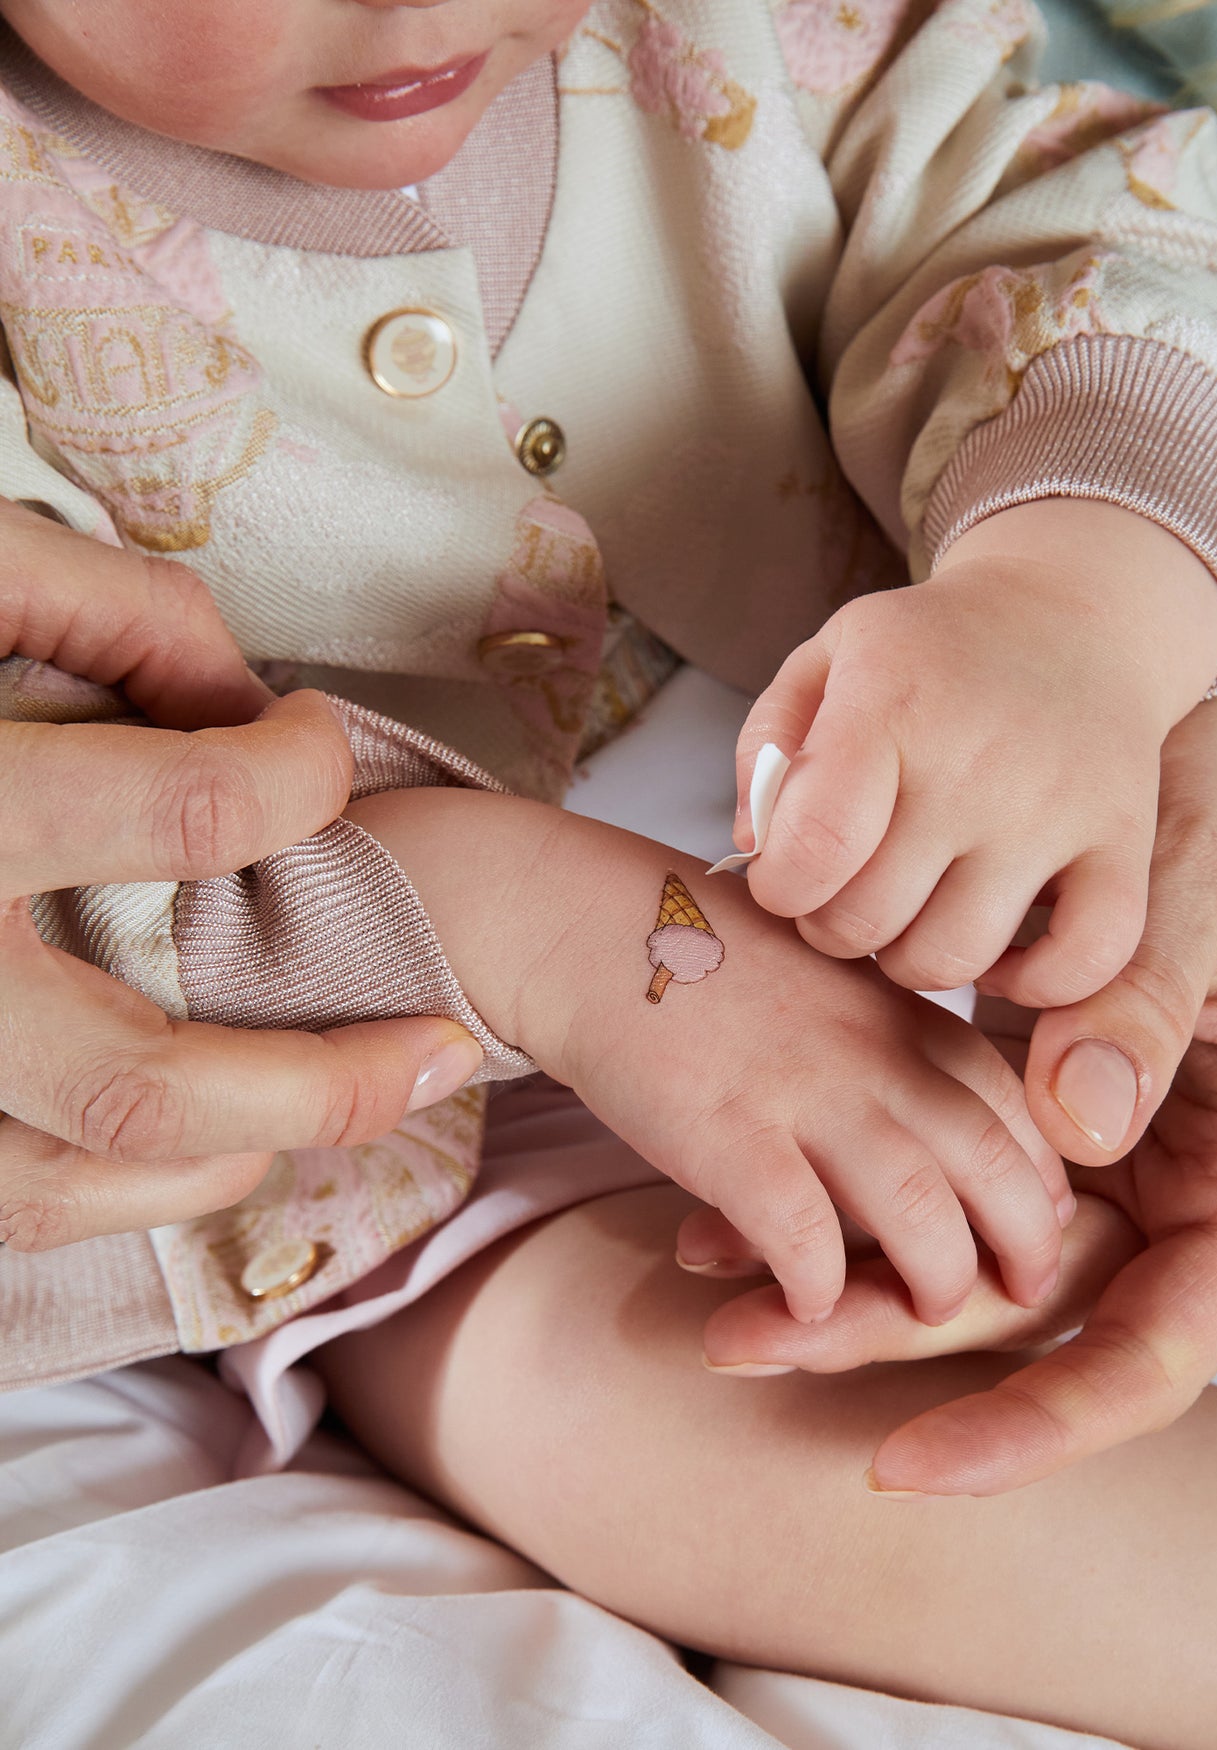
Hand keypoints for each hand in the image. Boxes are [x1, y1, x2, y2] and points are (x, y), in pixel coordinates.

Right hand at [0, 500, 482, 1251]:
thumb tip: (243, 697)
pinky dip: (100, 1194)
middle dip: (320, 1085)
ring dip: (216, 1167)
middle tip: (444, 1051)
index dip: (297, 776)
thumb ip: (103, 608)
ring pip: (54, 1189)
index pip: (183, 816)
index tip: (311, 744)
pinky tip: (184, 1145)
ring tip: (320, 1112)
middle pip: (133, 1085)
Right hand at [348, 789, 1073, 1325]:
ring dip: (935, 1283)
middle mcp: (871, 1049)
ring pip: (920, 1214)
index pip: (1013, 1102)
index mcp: (900, 1008)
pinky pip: (805, 1240)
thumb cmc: (703, 957)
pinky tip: (809, 1308)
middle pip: (994, 1164)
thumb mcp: (825, 976)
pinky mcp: (728, 1135)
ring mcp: (803, 1092)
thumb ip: (887, 1033)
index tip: (1039, 1220)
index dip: (1040, 1174)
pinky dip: (820, 1291)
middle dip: (1024, 1244)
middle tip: (1021, 1291)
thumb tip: (934, 1112)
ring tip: (918, 1314)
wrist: (589, 928)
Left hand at [697, 678, 1216, 1492]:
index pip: (1149, 1353)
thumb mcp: (1211, 896)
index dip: (1037, 1422)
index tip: (913, 1457)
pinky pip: (927, 1163)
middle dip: (886, 1338)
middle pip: (1026, 1316)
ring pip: (960, 1247)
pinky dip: (844, 1179)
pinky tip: (736, 1191)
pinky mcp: (1014, 1093)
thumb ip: (1146, 1006)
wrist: (1195, 746)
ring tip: (706, 1268)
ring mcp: (1088, 1144)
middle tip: (746, 1344)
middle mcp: (1165, 1184)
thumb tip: (1073, 1128)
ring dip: (839, 1267)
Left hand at [739, 500, 1216, 1008]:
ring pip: (954, 959)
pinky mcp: (1122, 843)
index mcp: (891, 704)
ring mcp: (1057, 807)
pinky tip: (1001, 950)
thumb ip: (768, 747)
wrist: (1073, 614)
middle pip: (868, 918)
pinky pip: (1085, 961)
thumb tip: (754, 846)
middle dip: (831, 926)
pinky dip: (1035, 982)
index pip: (815, 845)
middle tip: (843, 894)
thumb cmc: (927, 656)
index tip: (788, 875)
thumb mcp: (827, 659)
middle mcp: (978, 761)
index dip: (780, 887)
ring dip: (909, 960)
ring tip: (907, 914)